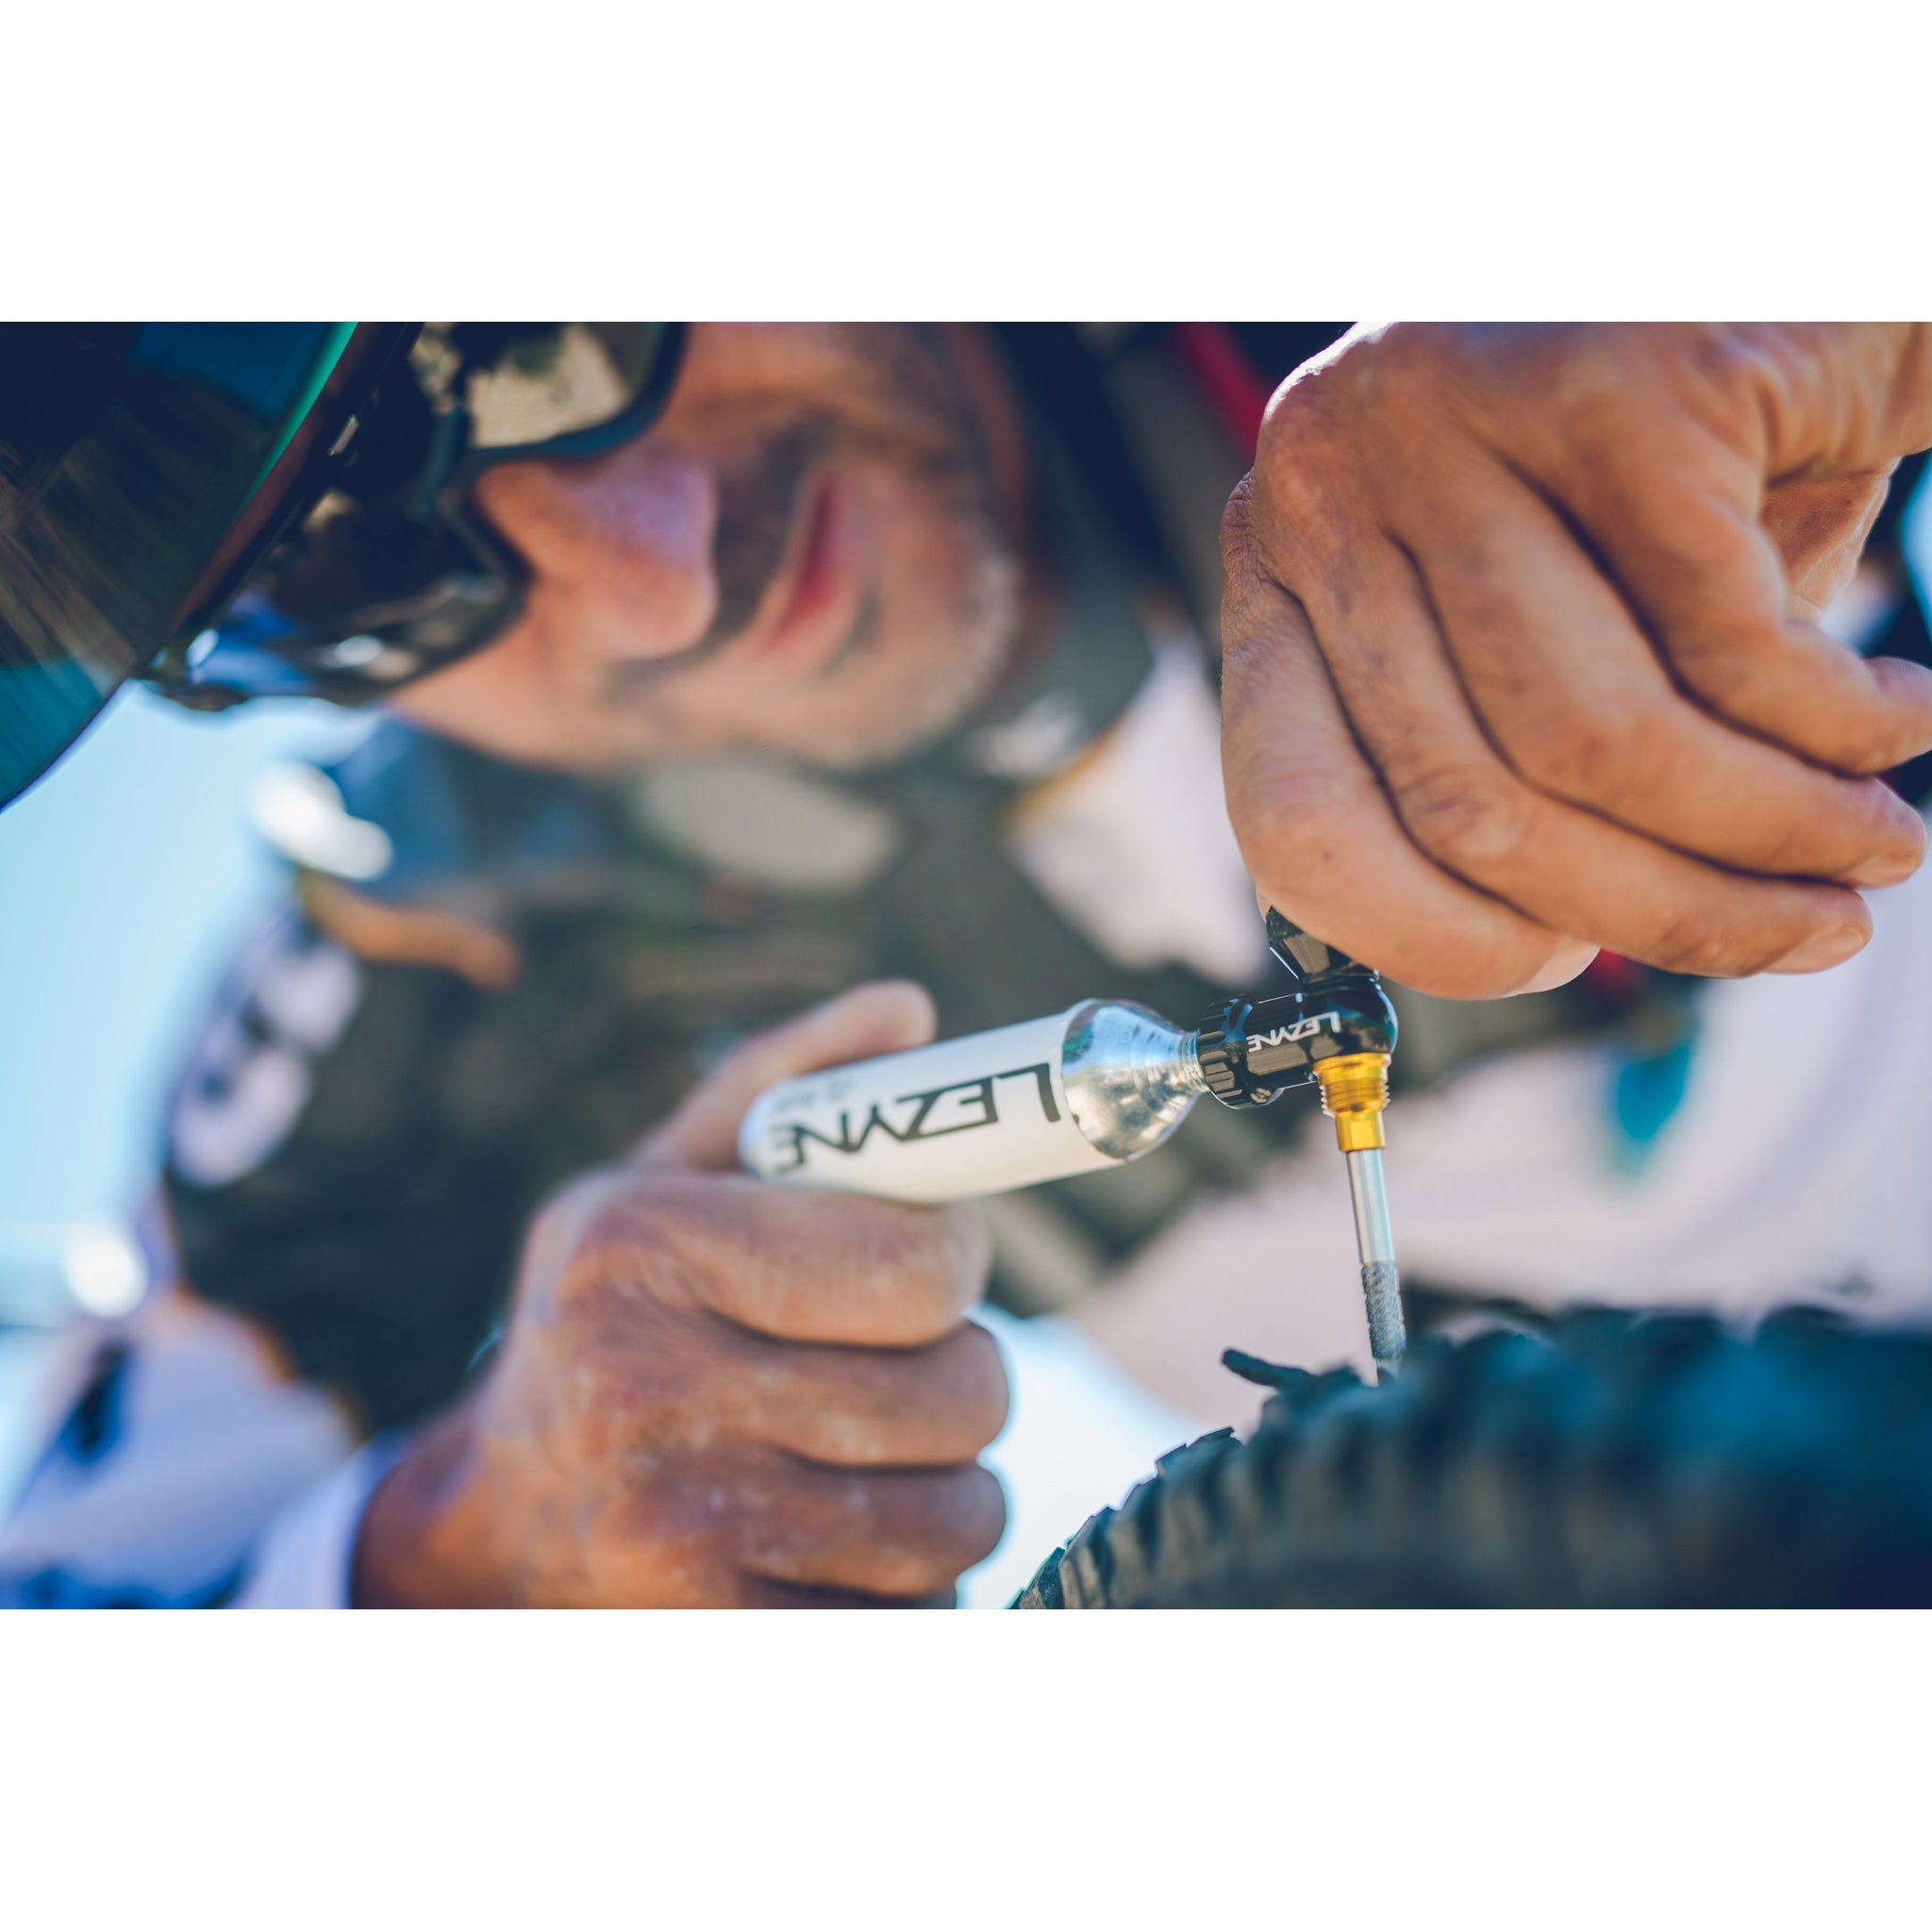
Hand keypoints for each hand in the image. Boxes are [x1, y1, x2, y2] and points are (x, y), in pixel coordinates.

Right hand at [353, 983, 1007, 1606]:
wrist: (492, 1525)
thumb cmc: (605, 1325)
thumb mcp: (658, 1183)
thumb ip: (785, 1086)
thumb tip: (909, 1008)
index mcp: (641, 1250)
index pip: (920, 1264)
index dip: (954, 1260)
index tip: (928, 1264)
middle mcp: (648, 1393)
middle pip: (961, 1394)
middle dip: (961, 1375)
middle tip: (901, 1366)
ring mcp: (679, 1538)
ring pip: (957, 1518)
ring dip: (946, 1488)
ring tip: (865, 1456)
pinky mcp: (718, 1645)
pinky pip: (916, 1621)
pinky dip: (909, 1587)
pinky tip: (833, 1545)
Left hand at [1220, 323, 1931, 997]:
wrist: (1786, 238)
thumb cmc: (1655, 466)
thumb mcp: (1548, 619)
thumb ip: (1508, 761)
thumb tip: (1554, 939)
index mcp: (1285, 557)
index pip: (1292, 817)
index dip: (1428, 937)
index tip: (1564, 963)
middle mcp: (1329, 479)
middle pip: (1468, 803)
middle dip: (1662, 911)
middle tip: (1811, 933)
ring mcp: (1448, 418)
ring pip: (1588, 742)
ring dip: (1763, 832)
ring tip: (1874, 847)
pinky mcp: (1608, 383)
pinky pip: (1723, 647)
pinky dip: (1829, 725)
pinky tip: (1891, 722)